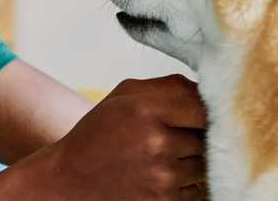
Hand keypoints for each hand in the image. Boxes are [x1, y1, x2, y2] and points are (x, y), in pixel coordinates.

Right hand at [40, 74, 207, 199]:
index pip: (205, 107)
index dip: (209, 111)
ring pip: (205, 165)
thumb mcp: (123, 96)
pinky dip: (186, 184)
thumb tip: (208, 89)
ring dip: (193, 162)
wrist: (68, 179)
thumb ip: (168, 86)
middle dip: (198, 137)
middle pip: (208, 137)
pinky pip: (197, 190)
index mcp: (145, 108)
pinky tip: (161, 177)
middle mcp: (156, 142)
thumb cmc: (98, 133)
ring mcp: (162, 176)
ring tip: (164, 157)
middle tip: (176, 136)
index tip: (200, 114)